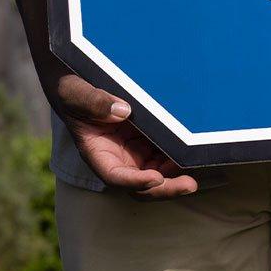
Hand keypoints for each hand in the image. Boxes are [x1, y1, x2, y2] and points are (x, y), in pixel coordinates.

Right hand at [51, 72, 196, 196]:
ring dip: (178, 175)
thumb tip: (123, 110)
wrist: (81, 82)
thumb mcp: (75, 92)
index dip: (136, 182)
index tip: (155, 178)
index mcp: (97, 154)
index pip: (115, 177)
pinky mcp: (149, 144)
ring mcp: (135, 154)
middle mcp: (118, 160)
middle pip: (143, 186)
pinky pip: (167, 157)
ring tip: (197, 164)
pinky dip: (180, 157)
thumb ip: (93, 101)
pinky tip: (195, 151)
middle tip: (189, 184)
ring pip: (160, 175)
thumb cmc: (73, 89)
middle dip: (166, 188)